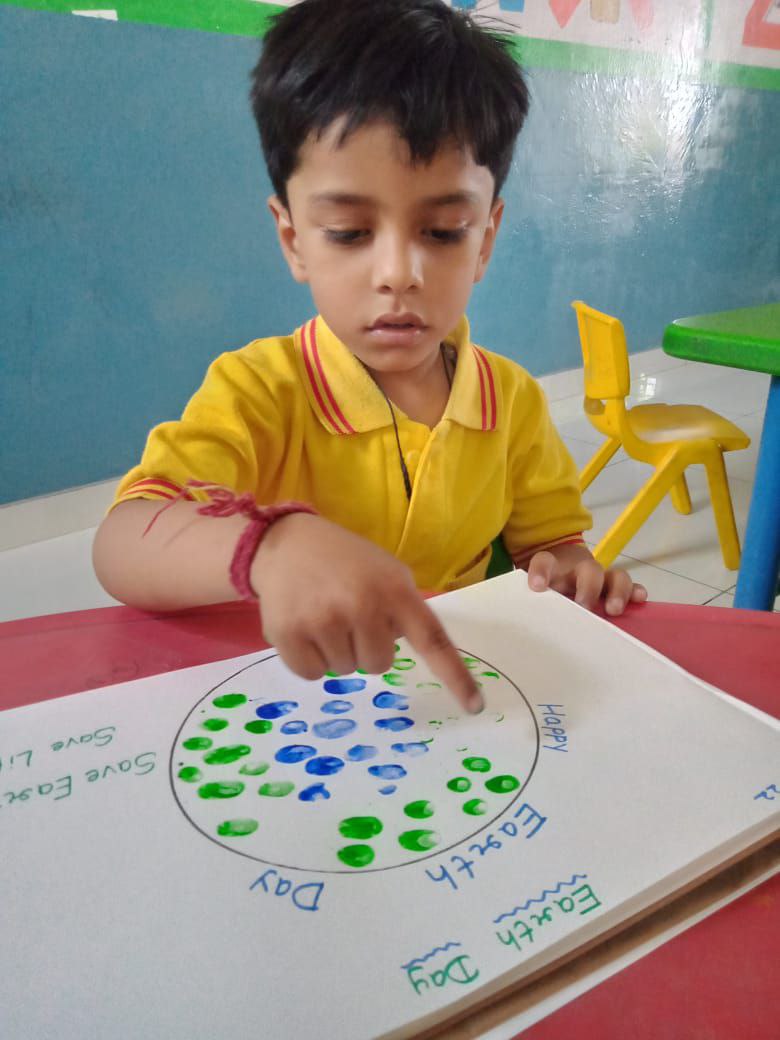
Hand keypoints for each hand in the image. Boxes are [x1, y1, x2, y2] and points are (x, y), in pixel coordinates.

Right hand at [251, 513, 482, 711]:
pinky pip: (312, 674)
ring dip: (336, 650)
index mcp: (394, 590)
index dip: (455, 676)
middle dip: (366, 647)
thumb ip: (404, 610)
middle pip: (379, 665)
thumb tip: (412, 653)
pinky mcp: (288, 634)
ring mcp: (323, 620)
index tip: (475, 707)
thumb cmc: (346, 562)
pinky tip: (304, 625)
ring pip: (345, 670)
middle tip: (349, 615)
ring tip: (323, 613)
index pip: (433, 640)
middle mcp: (362, 605)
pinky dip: (309, 658)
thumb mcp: (386, 572)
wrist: (287, 543)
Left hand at [526, 542, 646, 615]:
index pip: (544, 561)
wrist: (560, 570)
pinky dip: (635, 592)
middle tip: (583, 607)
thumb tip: (521, 622)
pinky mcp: (615, 588)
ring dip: (616, 591)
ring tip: (613, 609)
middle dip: (588, 588)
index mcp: (553, 567)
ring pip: (614, 575)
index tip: (537, 587)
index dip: (541, 571)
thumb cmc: (546, 586)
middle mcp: (579, 569)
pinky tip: (639, 600)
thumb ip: (528, 600)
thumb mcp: (532, 591)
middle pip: (588, 570)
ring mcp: (600, 577)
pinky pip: (630, 586)